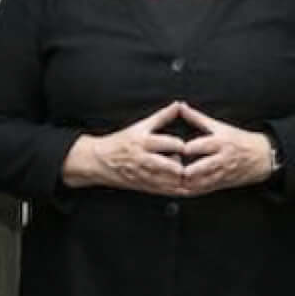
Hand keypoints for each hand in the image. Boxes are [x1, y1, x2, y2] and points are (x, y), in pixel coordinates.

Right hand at [64, 103, 190, 192]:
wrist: (100, 161)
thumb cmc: (121, 142)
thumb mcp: (140, 126)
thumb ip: (162, 116)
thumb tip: (178, 104)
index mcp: (143, 142)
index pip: (167, 143)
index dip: (180, 145)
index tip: (190, 145)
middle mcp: (144, 159)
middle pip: (168, 165)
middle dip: (182, 166)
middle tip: (194, 164)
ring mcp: (144, 175)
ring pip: (168, 181)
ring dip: (182, 179)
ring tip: (194, 176)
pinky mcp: (144, 186)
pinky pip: (164, 191)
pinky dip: (177, 190)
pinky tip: (188, 187)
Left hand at [174, 105, 278, 195]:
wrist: (262, 157)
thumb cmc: (239, 139)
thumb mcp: (219, 126)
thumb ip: (197, 117)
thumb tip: (181, 106)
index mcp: (219, 142)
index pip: (197, 147)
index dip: (181, 149)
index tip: (169, 148)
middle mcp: (221, 159)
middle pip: (197, 168)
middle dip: (181, 170)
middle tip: (168, 167)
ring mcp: (222, 174)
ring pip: (199, 182)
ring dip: (184, 182)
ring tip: (170, 179)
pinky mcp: (222, 184)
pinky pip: (204, 190)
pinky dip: (190, 190)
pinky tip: (179, 189)